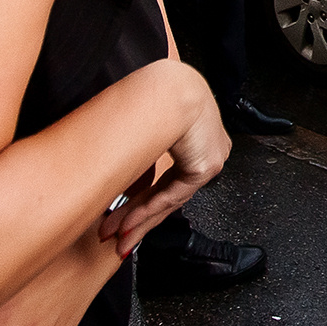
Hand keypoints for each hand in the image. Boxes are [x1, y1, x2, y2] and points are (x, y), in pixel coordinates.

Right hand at [100, 66, 228, 255]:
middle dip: (137, 220)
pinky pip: (173, 195)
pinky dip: (147, 210)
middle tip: (116, 238)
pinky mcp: (206, 165)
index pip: (169, 182)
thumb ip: (139, 162)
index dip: (143, 205)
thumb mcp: (144, 132)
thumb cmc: (153, 93)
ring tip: (116, 237)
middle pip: (168, 196)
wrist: (166, 86)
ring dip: (138, 221)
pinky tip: (128, 223)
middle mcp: (207, 149)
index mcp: (197, 137)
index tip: (122, 222)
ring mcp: (210, 158)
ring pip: (169, 200)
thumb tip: (122, 187)